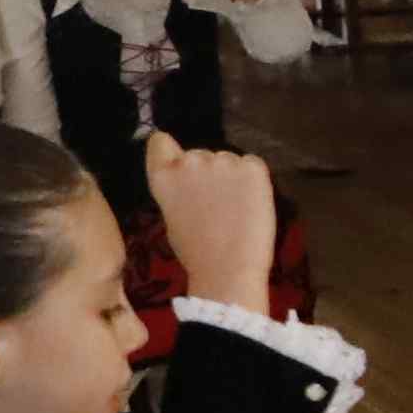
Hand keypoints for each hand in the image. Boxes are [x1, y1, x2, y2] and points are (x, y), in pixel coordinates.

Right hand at [146, 138, 279, 308]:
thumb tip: (190, 183)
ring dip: (232, 178)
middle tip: (215, 205)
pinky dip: (253, 182)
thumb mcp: (172, 215)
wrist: (228, 270)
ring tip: (234, 211)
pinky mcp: (253, 167)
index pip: (159, 142)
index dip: (169, 151)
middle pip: (199, 155)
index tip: (178, 163)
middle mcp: (191, 160)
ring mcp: (223, 160)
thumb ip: (177, 189)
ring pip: (228, 161)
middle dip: (207, 173)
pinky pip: (252, 166)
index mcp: (164, 175)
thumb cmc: (196, 252)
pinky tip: (250, 206)